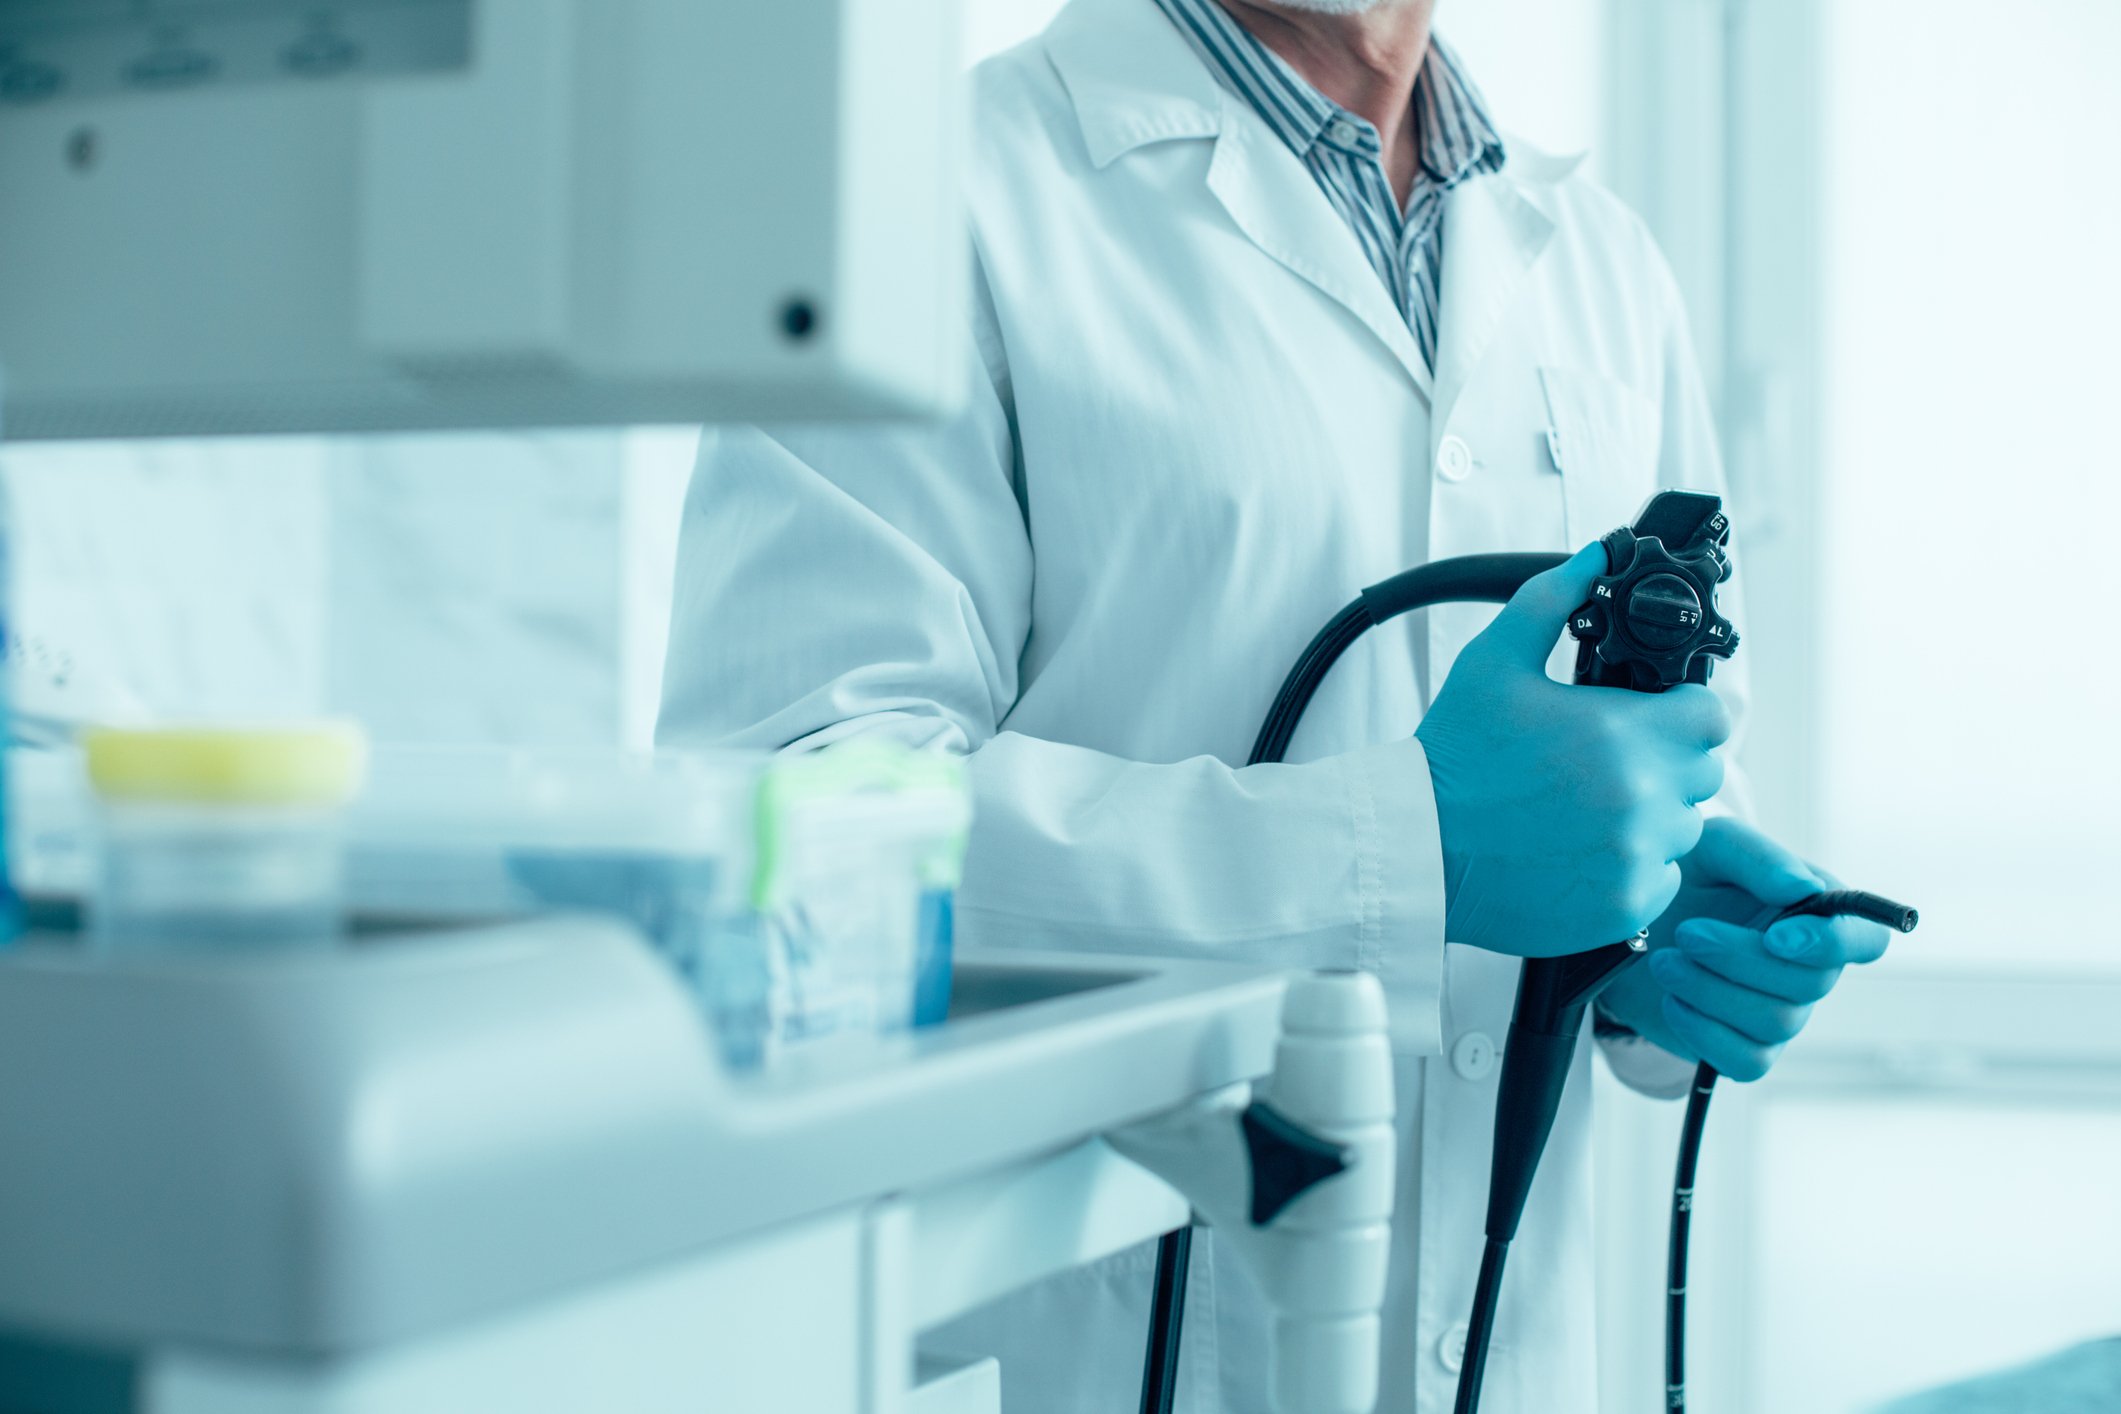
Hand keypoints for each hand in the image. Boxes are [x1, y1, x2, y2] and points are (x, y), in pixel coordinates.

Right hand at [1416, 543, 1732, 957]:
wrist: (1414, 846)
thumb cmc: (1452, 756)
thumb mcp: (1495, 660)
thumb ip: (1554, 597)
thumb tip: (1598, 552)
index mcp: (1624, 734)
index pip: (1714, 717)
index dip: (1683, 713)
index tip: (1647, 719)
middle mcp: (1642, 798)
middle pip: (1703, 773)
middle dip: (1665, 762)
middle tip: (1604, 762)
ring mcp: (1636, 856)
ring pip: (1683, 828)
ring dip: (1649, 816)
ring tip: (1584, 809)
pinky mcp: (1623, 905)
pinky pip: (1659, 879)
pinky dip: (1629, 867)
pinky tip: (1576, 850)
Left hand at [1597, 817, 1893, 1079]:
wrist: (1630, 925)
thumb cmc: (1686, 877)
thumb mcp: (1711, 847)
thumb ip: (1757, 858)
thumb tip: (1801, 887)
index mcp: (1816, 914)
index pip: (1865, 940)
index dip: (1833, 944)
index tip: (1776, 936)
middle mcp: (1809, 968)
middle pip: (1810, 984)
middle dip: (1740, 959)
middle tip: (1686, 933)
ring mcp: (1781, 1013)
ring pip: (1774, 1022)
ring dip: (1711, 990)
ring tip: (1664, 961)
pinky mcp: (1744, 1049)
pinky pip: (1746, 1062)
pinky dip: (1703, 1032)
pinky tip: (1672, 1000)